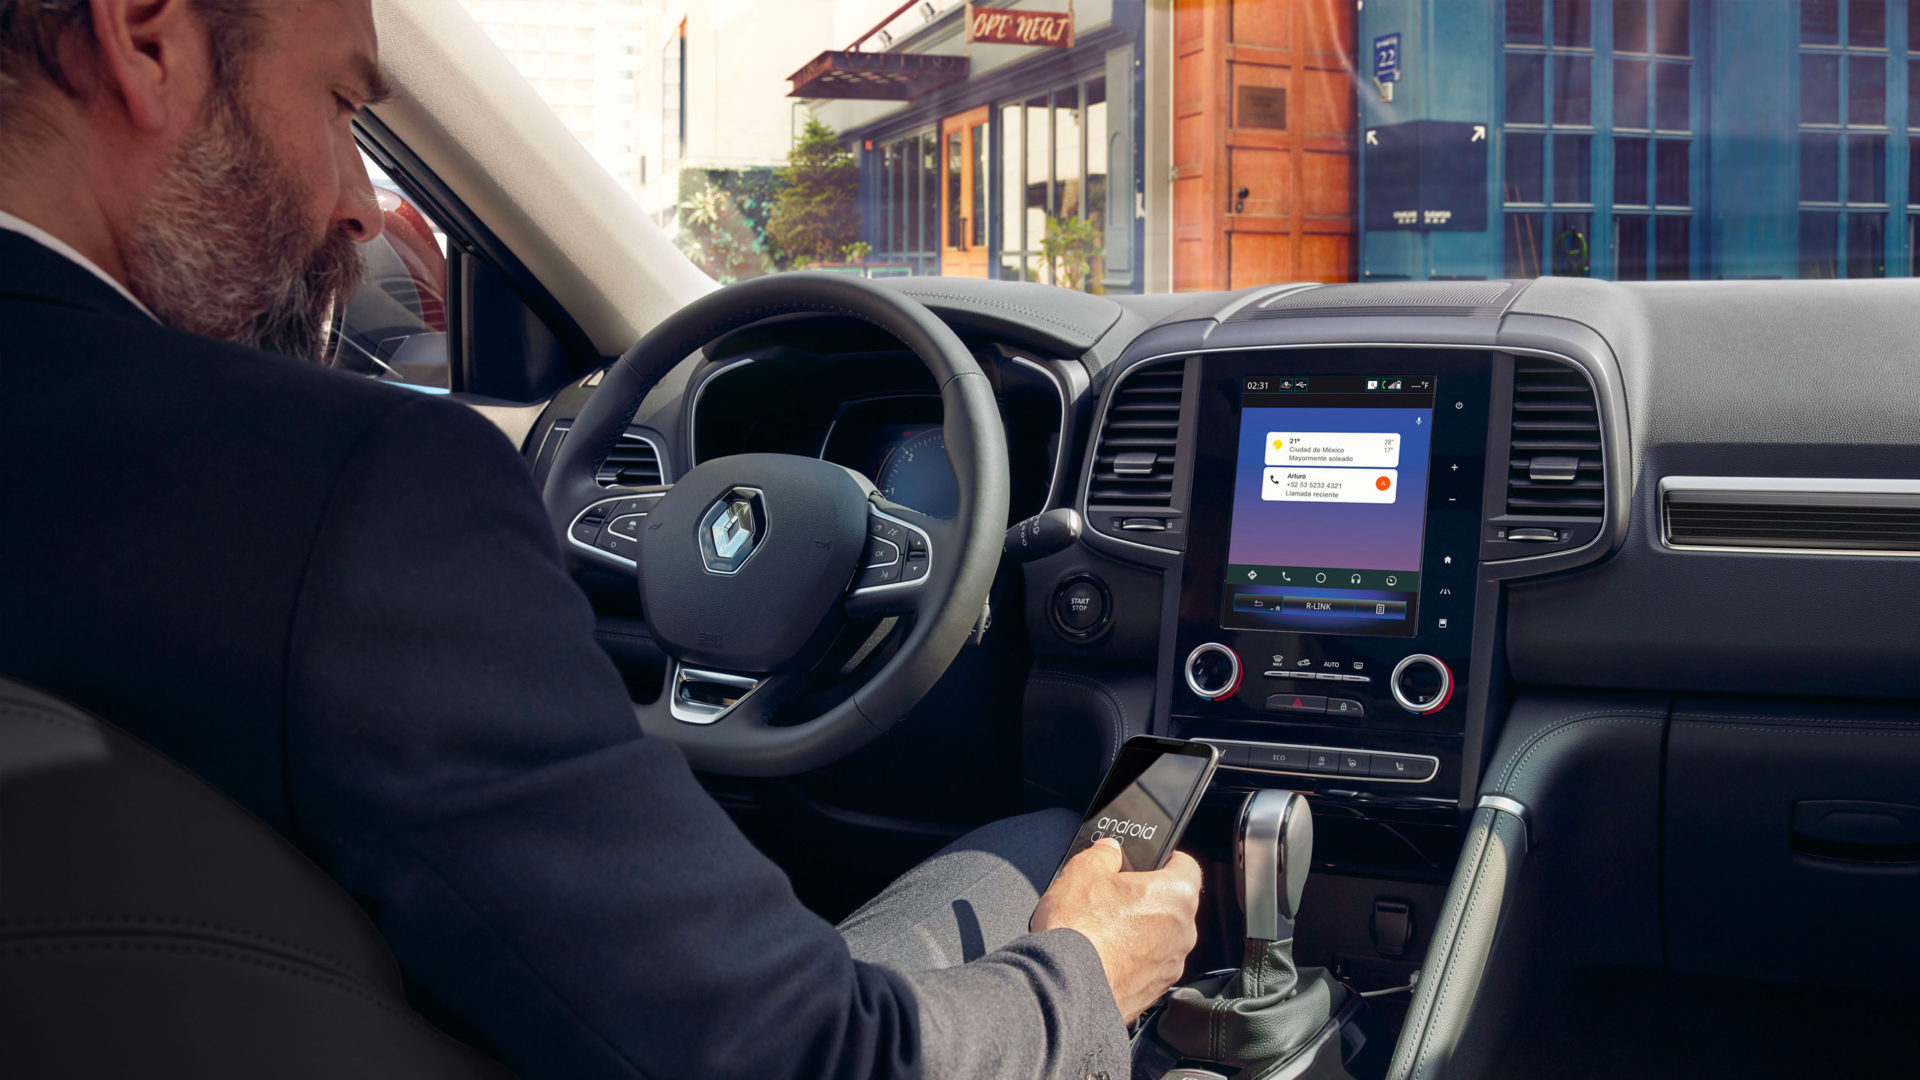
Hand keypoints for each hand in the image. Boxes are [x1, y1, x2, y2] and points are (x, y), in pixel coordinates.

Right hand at [1030, 838, 1202, 1022]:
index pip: (1186, 864)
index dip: (1165, 858)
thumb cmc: (1081, 931)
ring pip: (1160, 937)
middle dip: (1146, 897)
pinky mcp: (1154, 991)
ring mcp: (1171, 965)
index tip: (1148, 860)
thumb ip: (1104, 854)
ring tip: (1102, 928)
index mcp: (1176, 895)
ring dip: (1139, 930)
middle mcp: (1183, 932)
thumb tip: (1110, 851)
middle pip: (1172, 903)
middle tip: (1113, 894)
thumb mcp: (1083, 871)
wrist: (1067, 989)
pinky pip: (1147, 965)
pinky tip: (1102, 955)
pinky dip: (1131, 959)